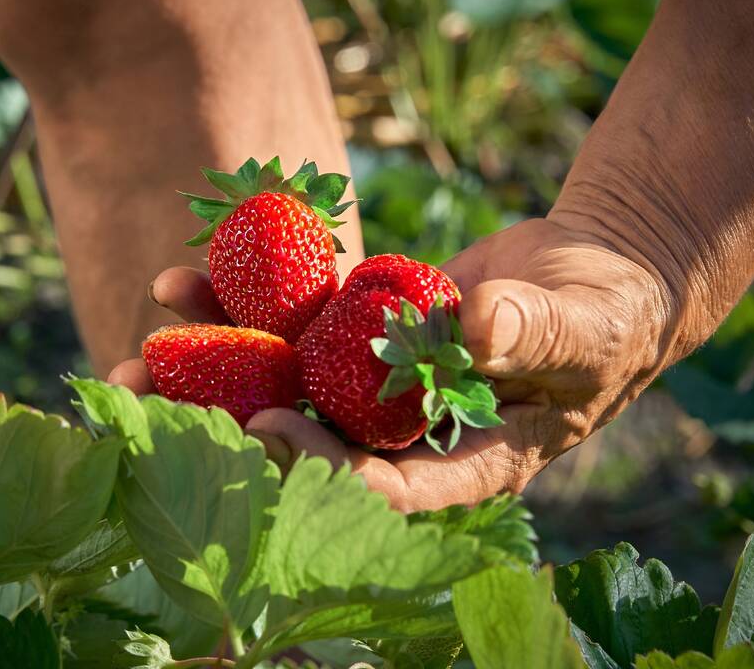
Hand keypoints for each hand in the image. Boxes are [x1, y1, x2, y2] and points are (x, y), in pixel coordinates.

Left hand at [109, 217, 675, 511]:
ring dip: (215, 364)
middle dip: (229, 424)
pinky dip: (248, 303)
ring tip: (144, 339)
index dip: (324, 466)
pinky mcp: (367, 329)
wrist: (594, 267)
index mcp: (465, 459)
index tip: (269, 426)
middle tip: (151, 404)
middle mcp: (409, 429)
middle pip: (311, 439)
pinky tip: (189, 278)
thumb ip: (533, 335)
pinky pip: (302, 323)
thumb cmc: (608, 313)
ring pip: (290, 379)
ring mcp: (382, 379)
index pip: (386, 487)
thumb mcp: (584, 327)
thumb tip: (478, 328)